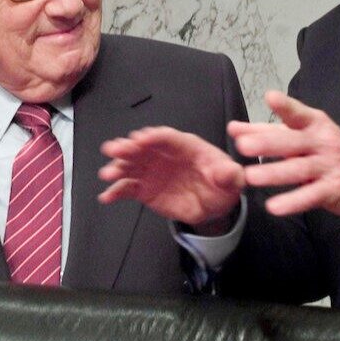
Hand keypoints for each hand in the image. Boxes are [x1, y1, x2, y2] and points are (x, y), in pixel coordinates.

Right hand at [99, 126, 243, 229]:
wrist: (213, 204)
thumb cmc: (222, 184)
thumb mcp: (232, 179)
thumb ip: (229, 174)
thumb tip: (228, 172)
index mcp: (185, 146)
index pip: (167, 137)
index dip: (154, 136)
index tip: (141, 138)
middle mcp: (164, 155)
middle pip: (143, 148)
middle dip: (129, 148)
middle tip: (115, 149)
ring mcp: (152, 171)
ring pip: (131, 166)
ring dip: (118, 167)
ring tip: (107, 174)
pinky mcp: (145, 189)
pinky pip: (128, 188)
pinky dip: (116, 192)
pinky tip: (107, 196)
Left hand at [229, 90, 339, 218]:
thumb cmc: (327, 152)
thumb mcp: (302, 136)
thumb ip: (266, 132)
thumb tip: (233, 128)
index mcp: (314, 125)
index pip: (298, 114)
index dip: (286, 106)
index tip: (270, 98)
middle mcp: (322, 142)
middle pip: (293, 142)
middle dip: (267, 143)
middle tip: (242, 145)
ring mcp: (329, 166)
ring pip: (299, 170)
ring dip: (274, 174)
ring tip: (250, 177)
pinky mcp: (333, 190)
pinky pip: (311, 196)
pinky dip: (293, 201)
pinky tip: (274, 207)